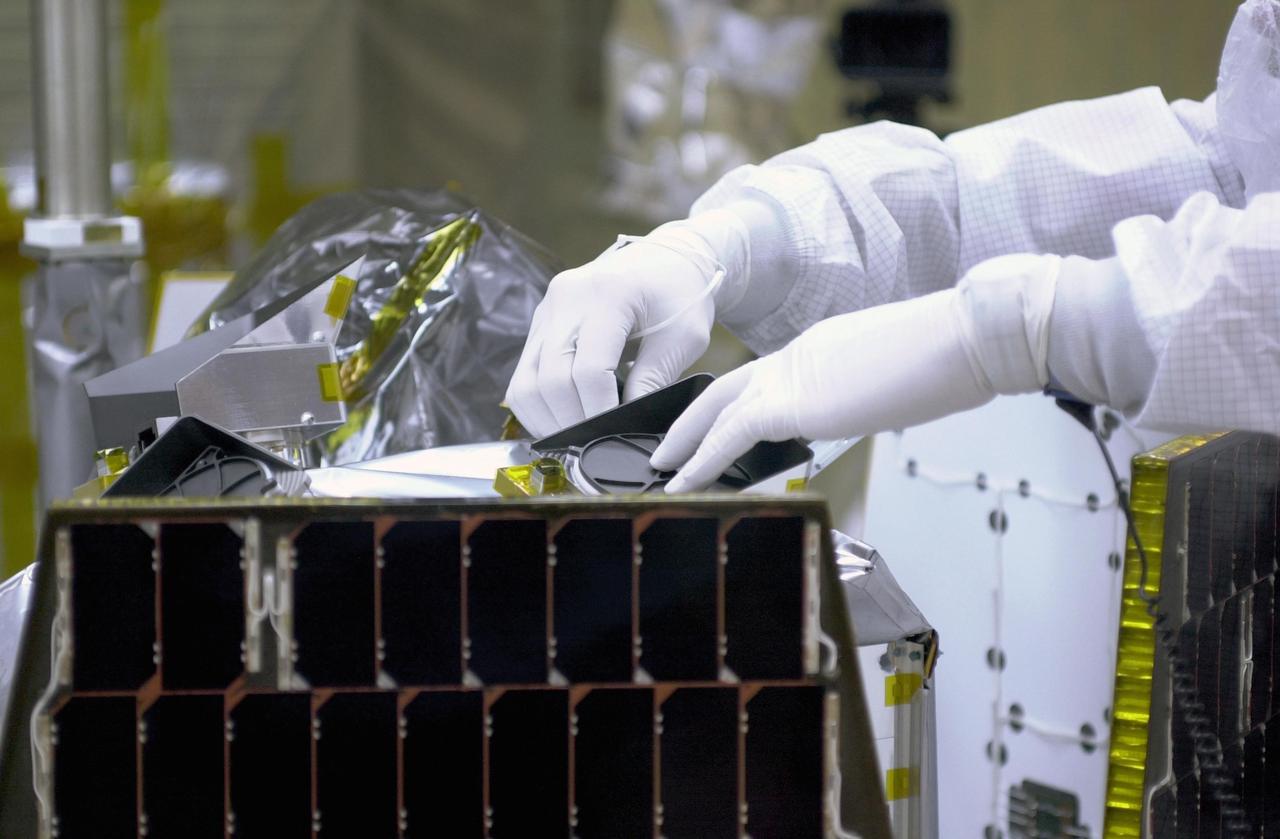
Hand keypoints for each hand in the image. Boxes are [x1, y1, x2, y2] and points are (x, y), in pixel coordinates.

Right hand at [505, 230, 721, 437]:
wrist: (668, 258)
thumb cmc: (681, 294)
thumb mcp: (684, 338)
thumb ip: (653, 380)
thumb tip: (626, 425)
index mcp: (608, 295)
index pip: (589, 370)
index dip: (598, 412)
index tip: (613, 435)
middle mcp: (567, 297)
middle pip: (550, 379)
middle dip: (571, 421)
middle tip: (594, 444)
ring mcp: (547, 308)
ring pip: (526, 382)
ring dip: (547, 419)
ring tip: (575, 438)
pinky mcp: (540, 321)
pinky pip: (524, 374)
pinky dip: (537, 405)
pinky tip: (562, 419)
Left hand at [651, 287, 1002, 491]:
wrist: (963, 338)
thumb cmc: (950, 358)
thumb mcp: (896, 379)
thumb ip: (866, 393)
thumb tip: (867, 410)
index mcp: (821, 349)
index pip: (769, 379)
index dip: (740, 405)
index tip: (722, 429)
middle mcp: (797, 355)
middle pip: (728, 387)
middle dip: (694, 418)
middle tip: (668, 446)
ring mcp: (792, 373)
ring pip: (718, 407)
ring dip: (687, 440)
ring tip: (664, 470)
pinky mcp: (794, 401)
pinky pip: (731, 433)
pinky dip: (703, 459)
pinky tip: (685, 482)